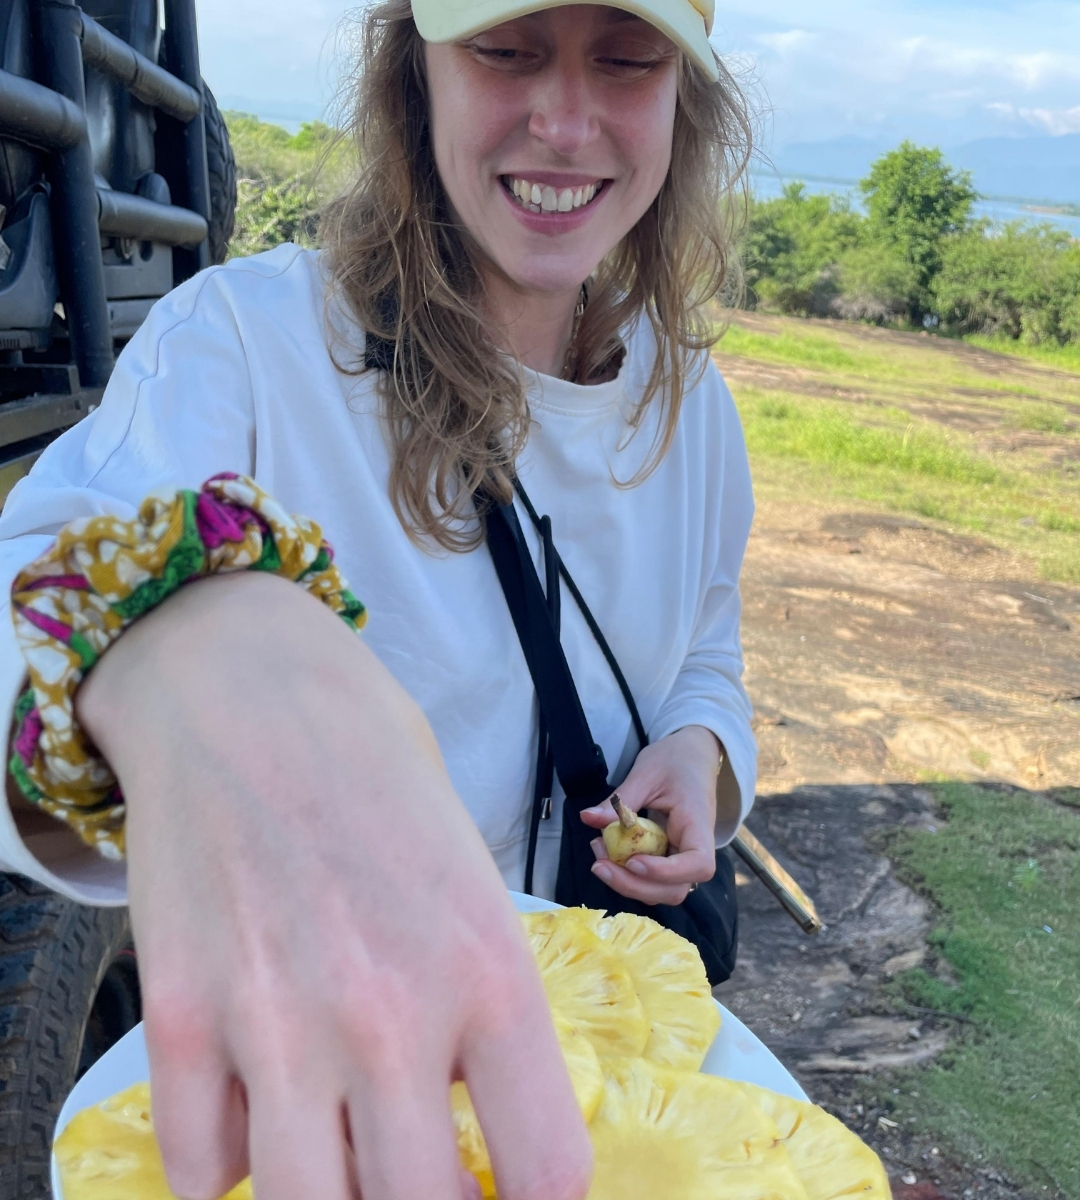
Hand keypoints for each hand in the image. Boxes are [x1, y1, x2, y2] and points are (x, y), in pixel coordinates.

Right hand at [77, 572, 591, 1199]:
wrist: (250, 693)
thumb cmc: (379, 776)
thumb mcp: (473, 880)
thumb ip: (482, 1008)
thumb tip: (474, 1125)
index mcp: (488, 970)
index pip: (547, 1171)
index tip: (509, 1193)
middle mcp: (390, 1013)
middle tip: (415, 1170)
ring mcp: (276, 1022)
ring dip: (325, 1197)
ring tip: (335, 1155)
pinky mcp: (179, 1017)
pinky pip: (202, 1170)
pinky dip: (228, 1161)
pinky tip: (249, 1111)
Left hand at [580, 726, 720, 906]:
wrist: (691, 755)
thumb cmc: (675, 760)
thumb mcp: (646, 773)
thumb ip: (619, 801)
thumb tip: (587, 818)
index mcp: (698, 823)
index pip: (698, 864)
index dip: (666, 873)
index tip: (633, 861)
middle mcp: (694, 847)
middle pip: (675, 889)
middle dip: (634, 885)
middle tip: (599, 864)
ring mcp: (681, 856)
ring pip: (660, 890)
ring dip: (627, 882)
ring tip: (599, 853)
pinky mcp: (667, 857)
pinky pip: (650, 878)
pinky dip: (626, 873)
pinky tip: (606, 850)